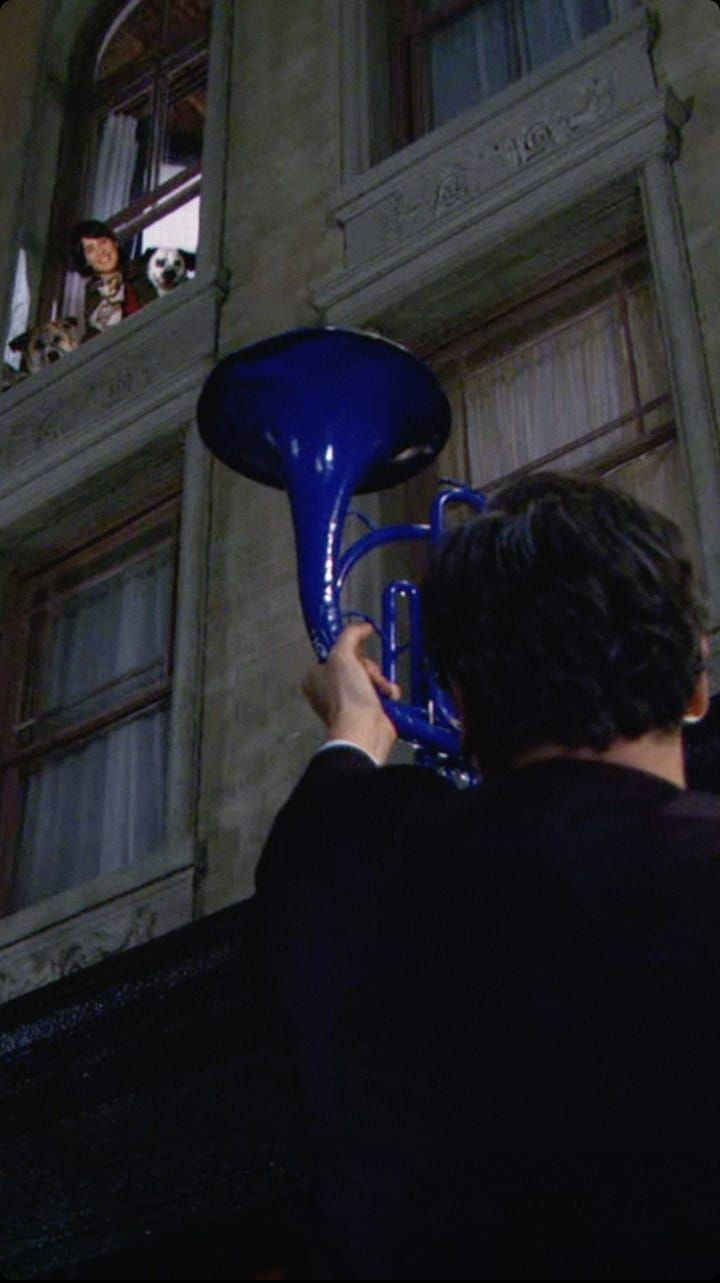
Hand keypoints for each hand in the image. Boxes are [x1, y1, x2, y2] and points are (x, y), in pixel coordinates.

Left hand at [301, 623, 401, 764]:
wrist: (364, 729)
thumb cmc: (347, 696)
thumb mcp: (342, 655)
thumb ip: (350, 635)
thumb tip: (364, 627)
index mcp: (315, 677)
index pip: (335, 652)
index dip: (350, 650)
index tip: (359, 651)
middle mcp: (328, 690)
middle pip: (356, 664)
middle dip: (369, 668)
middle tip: (368, 676)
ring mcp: (347, 702)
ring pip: (370, 677)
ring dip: (380, 680)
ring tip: (382, 690)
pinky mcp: (365, 711)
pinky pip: (379, 692)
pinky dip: (387, 692)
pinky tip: (389, 697)